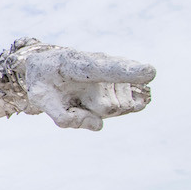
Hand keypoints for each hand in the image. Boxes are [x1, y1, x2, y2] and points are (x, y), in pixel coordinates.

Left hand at [23, 48, 154, 130]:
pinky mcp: (125, 80)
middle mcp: (101, 63)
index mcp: (75, 64)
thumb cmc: (42, 81)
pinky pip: (127, 107)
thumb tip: (99, 126)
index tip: (150, 72)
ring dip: (98, 110)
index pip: (103, 69)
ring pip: (118, 108)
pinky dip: (109, 110)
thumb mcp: (39, 100)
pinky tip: (95, 98)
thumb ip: (63, 117)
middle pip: (109, 106)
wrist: (46, 67)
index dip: (127, 72)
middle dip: (91, 113)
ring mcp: (114, 71)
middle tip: (69, 97)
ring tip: (81, 95)